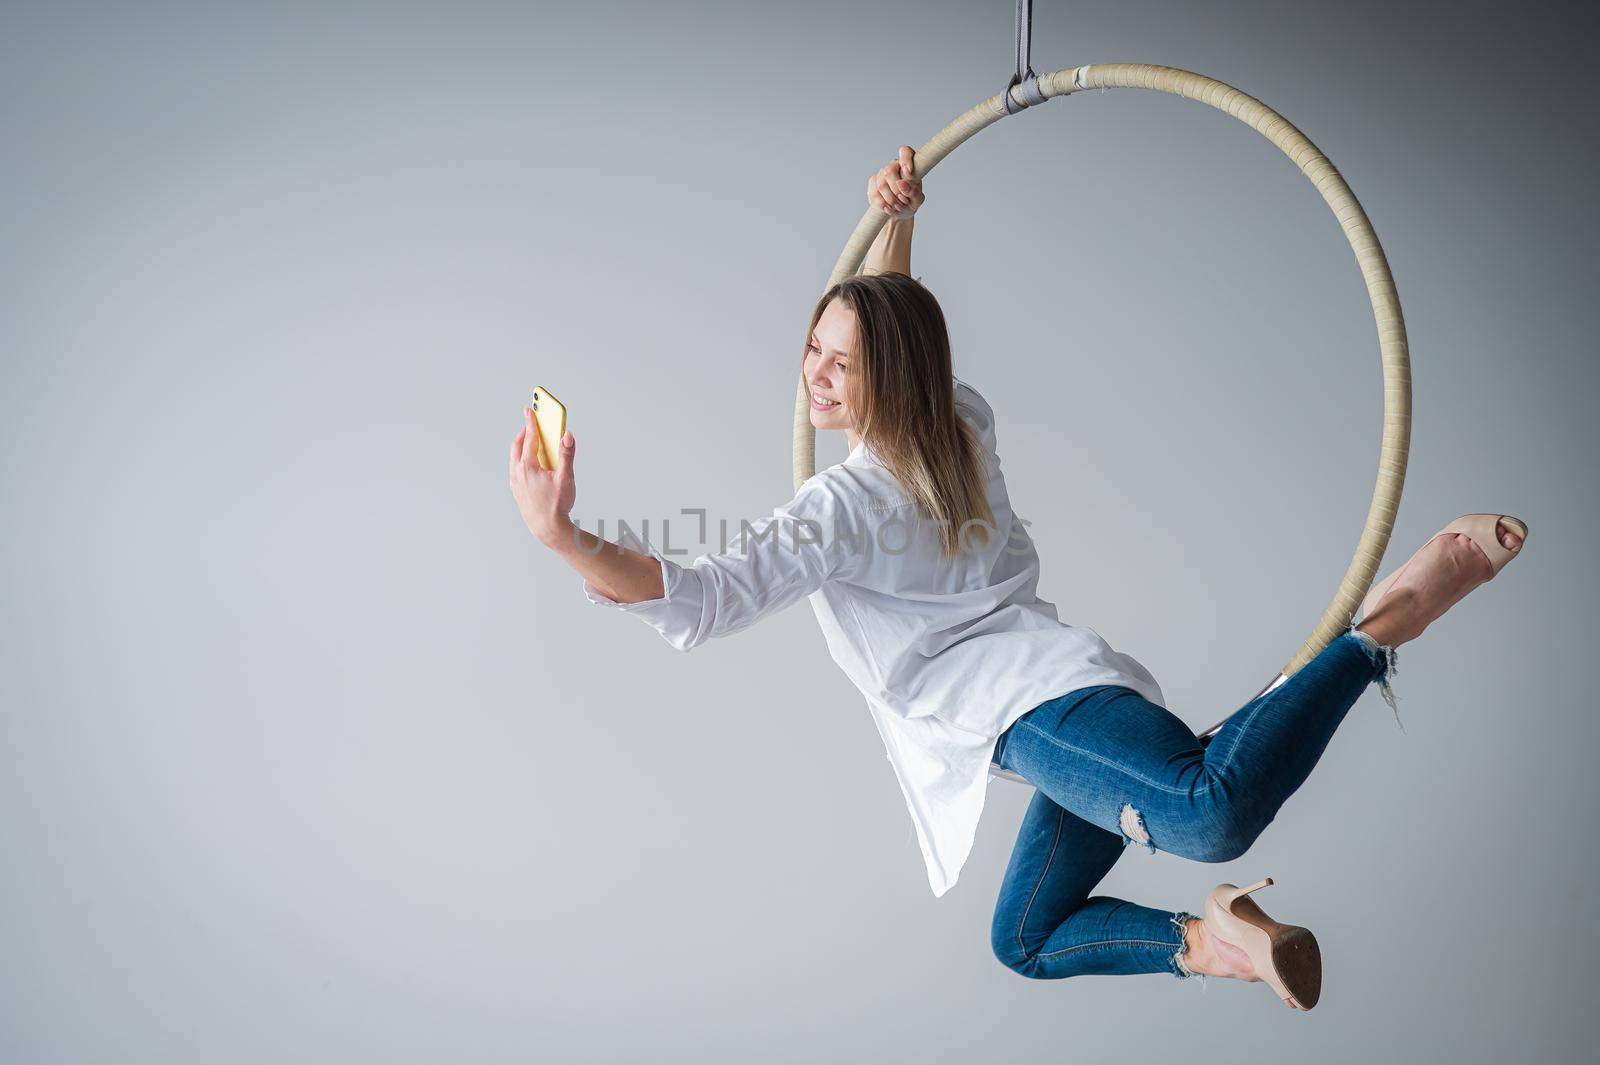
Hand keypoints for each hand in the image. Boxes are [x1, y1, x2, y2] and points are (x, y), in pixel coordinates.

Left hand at [509, 407, 576, 548]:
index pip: (529, 438)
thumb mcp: (566, 478)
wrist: (547, 529)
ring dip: (523, 446)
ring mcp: (515, 482)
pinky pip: (516, 468)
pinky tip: (532, 462)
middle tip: (533, 423)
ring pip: (515, 457)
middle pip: (518, 445)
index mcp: (528, 467)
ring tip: (534, 440)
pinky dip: (522, 459)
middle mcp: (517, 472)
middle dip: (525, 432)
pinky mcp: (516, 490)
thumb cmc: (556, 505)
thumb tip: (567, 435)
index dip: (531, 422)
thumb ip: (566, 454)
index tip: (530, 410)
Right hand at [868, 146, 922, 216]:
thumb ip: (914, 193)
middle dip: (896, 190)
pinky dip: (882, 204)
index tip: (908, 173)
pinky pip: (873, 193)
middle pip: (889, 171)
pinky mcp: (873, 183)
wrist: (898, 213)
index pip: (905, 152)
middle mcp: (894, 166)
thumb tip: (902, 184)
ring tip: (897, 206)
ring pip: (881, 184)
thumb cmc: (910, 203)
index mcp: (908, 165)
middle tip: (903, 200)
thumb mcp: (917, 201)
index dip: (905, 160)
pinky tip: (888, 207)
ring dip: (890, 199)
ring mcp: (881, 174)